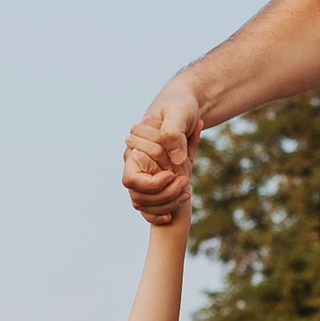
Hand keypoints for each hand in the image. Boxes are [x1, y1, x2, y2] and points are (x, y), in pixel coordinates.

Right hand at [122, 88, 200, 226]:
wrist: (187, 107)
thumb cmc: (181, 105)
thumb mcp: (180, 113)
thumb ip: (174, 132)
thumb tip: (175, 159)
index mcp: (135, 150)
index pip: (131, 180)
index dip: (152, 184)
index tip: (173, 174)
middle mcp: (136, 166)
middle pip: (138, 197)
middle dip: (163, 195)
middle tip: (185, 182)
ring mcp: (145, 177)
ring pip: (144, 205)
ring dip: (167, 204)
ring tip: (188, 191)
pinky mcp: (157, 184)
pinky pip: (149, 211)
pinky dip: (159, 215)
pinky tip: (173, 214)